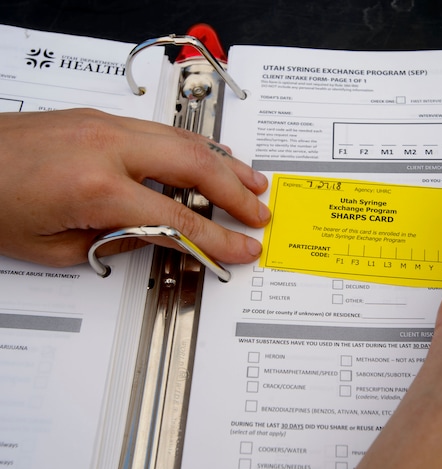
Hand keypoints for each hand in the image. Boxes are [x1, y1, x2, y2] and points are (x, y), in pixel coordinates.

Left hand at [0, 109, 269, 265]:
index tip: (243, 247)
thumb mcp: (53, 248)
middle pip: (196, 166)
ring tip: (250, 181)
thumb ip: (117, 242)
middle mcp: (107, 147)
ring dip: (223, 163)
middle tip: (259, 211)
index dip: (218, 238)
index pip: (178, 218)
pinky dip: (194, 147)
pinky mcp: (98, 119)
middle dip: (235, 191)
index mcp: (96, 187)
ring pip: (185, 140)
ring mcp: (104, 126)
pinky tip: (207, 157)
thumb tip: (155, 234)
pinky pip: (162, 131)